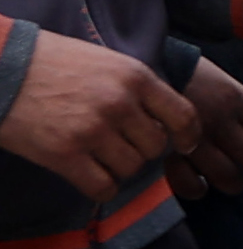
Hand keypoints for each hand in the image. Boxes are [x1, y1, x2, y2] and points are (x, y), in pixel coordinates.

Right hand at [0, 33, 195, 195]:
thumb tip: (165, 121)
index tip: (182, 145)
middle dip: (142, 150)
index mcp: (134, 76)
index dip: (187, 136)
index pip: (184, 116)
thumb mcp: (103, 61)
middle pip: (156, 147)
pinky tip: (87, 174)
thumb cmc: (49, 62)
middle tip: (119, 145)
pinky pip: (104, 187)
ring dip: (119, 168)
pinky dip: (100, 187)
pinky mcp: (65, 154)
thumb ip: (135, 88)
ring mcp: (93, 130)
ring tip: (96, 155)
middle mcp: (119, 103)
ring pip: (132, 168)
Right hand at [171, 59, 242, 192]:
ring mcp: (195, 140)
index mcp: (235, 99)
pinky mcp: (168, 154)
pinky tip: (199, 184)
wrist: (136, 65)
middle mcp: (220, 121)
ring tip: (230, 178)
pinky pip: (190, 184)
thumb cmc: (178, 69)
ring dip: (233, 182)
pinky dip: (196, 189)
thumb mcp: (217, 77)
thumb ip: (238, 103)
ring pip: (229, 177)